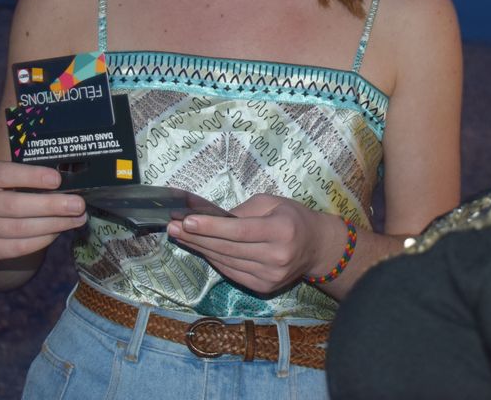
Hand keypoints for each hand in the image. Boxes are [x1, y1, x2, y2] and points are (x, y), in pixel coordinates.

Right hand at [0, 160, 85, 261]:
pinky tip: (59, 231)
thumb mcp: (6, 171)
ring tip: (77, 218)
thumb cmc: (1, 186)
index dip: (31, 176)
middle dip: (51, 206)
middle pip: (14, 206)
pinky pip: (19, 247)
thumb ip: (29, 171)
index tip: (57, 179)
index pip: (3, 174)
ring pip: (19, 229)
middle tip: (78, 204)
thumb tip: (70, 178)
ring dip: (54, 224)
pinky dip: (43, 239)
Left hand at [166, 194, 338, 294]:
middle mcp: (277, 256)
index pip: (240, 231)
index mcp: (282, 230)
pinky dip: (214, 260)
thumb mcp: (272, 202)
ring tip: (180, 235)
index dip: (211, 227)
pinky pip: (231, 272)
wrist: (317, 247)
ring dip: (201, 249)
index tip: (186, 221)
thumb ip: (243, 210)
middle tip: (173, 227)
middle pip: (228, 248)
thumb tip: (210, 217)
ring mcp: (270, 276)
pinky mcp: (264, 287)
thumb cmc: (293, 217)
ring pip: (226, 262)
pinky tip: (200, 248)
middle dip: (197, 237)